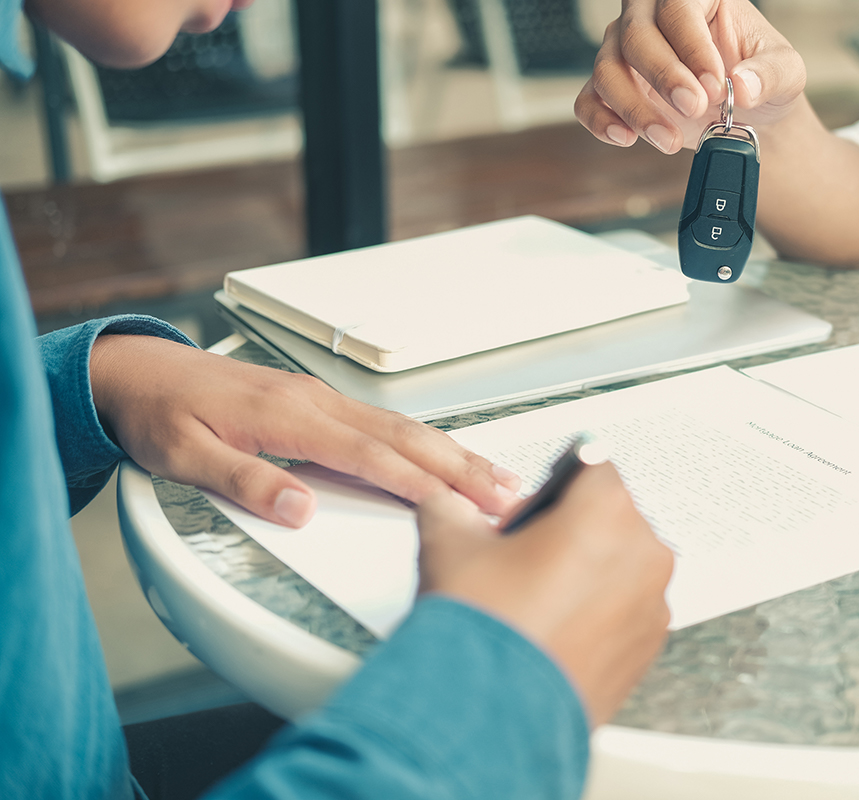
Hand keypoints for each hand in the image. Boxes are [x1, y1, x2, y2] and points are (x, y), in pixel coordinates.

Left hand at [90, 335, 521, 526]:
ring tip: (496, 478)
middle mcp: (317, 402)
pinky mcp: (321, 403)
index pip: (369, 455)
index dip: (418, 483)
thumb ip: (245, 481)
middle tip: (506, 495)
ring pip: (405, 427)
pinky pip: (388, 423)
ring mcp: (323, 399)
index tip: (458, 506)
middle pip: (405, 438)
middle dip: (460, 468)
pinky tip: (447, 456)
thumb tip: (300, 509)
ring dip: (454, 455)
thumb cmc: (161, 413)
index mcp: (289, 416)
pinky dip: (428, 443)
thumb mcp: (185, 456)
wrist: (140, 372)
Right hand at [417, 463, 673, 725]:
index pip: (592, 466)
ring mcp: (652, 605)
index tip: (528, 512)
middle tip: (522, 560)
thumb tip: (449, 505)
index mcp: (607, 511)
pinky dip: (596, 612)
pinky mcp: (648, 649)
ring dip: (585, 571)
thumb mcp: (448, 542)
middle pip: (610, 517)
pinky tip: (552, 633)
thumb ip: (450, 506)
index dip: (552, 485)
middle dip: (570, 529)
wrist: (489, 718)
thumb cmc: (481, 628)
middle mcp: (644, 553)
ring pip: (620, 565)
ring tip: (535, 602)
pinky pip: (625, 610)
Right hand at [575, 0, 806, 153]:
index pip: (679, 7)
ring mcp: (626, 52)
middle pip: (635, 34)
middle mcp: (653, 17)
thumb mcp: (785, 74)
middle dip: (663, 76)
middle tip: (694, 109)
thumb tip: (744, 87)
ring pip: (607, 68)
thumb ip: (770, 75)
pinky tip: (626, 137)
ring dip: (635, 108)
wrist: (748, 113)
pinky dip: (601, 120)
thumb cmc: (761, 79)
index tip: (715, 86)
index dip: (692, 47)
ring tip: (670, 139)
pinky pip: (588, 100)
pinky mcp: (613, 90)